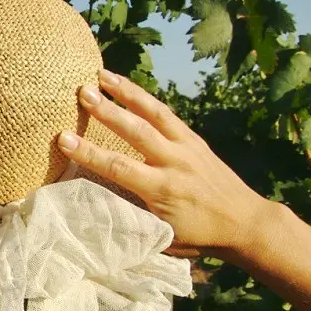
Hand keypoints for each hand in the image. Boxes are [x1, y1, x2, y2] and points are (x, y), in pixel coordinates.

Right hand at [57, 69, 272, 258]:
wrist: (246, 222)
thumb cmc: (200, 235)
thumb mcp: (164, 236)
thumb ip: (134, 218)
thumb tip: (97, 207)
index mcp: (163, 189)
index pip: (119, 167)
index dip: (90, 153)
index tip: (64, 138)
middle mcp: (175, 163)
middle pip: (137, 131)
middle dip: (108, 111)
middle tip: (83, 92)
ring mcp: (187, 147)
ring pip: (155, 113)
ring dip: (127, 92)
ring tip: (102, 74)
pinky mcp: (195, 140)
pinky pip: (167, 114)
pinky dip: (146, 98)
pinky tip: (128, 86)